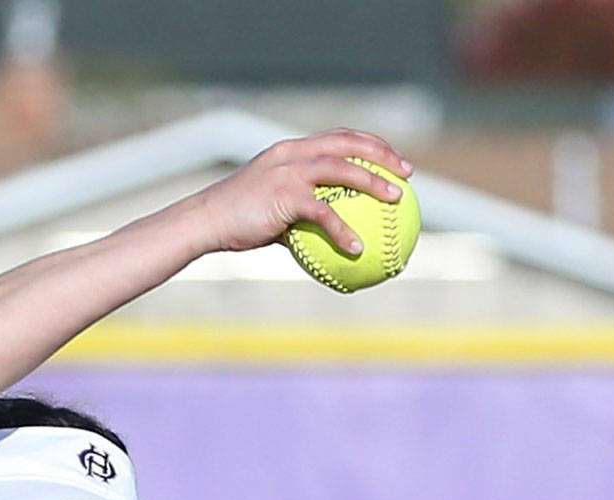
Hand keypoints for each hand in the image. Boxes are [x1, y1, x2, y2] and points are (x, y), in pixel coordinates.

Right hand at [191, 129, 412, 255]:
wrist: (206, 221)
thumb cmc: (238, 221)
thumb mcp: (272, 211)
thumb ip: (300, 215)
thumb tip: (329, 238)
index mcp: (291, 150)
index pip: (337, 137)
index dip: (369, 143)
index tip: (392, 158)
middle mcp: (292, 153)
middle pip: (347, 143)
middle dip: (381, 153)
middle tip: (407, 173)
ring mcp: (288, 171)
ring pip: (342, 170)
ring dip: (374, 182)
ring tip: (397, 200)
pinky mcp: (284, 195)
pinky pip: (324, 213)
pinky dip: (343, 230)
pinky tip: (359, 248)